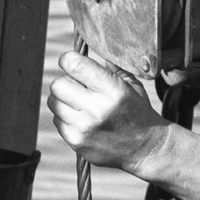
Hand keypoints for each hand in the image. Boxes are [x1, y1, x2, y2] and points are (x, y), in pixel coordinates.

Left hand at [47, 51, 169, 171]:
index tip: (73, 62)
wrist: (145, 147)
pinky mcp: (76, 141)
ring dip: (64, 100)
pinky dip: (65, 117)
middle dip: (66, 81)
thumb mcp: (133, 85)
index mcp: (112, 89)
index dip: (69, 59)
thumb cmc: (138, 112)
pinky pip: (57, 121)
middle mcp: (96, 108)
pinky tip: (82, 119)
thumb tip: (88, 51)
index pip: (74, 64)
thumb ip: (111, 67)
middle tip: (79, 86)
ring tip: (81, 103)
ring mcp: (84, 127)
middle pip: (58, 84)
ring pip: (53, 102)